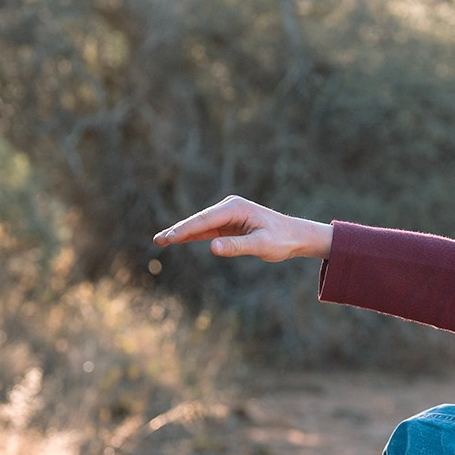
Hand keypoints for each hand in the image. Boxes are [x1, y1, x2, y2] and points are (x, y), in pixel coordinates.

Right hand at [152, 196, 332, 261]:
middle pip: (198, 220)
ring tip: (161, 240)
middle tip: (158, 240)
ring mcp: (227, 215)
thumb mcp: (261, 245)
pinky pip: (207, 230)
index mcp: (235, 208)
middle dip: (178, 230)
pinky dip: (193, 235)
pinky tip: (177, 239)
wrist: (296, 236)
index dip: (185, 230)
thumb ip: (237, 246)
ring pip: (200, 225)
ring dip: (182, 233)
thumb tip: (212, 247)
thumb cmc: (282, 239)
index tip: (169, 238)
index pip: (205, 220)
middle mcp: (229, 207)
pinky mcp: (228, 224)